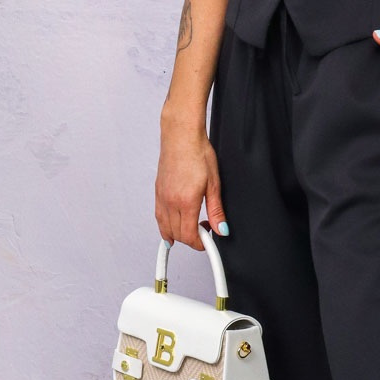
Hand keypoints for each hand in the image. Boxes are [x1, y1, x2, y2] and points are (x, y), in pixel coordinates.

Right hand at [154, 110, 227, 250]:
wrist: (181, 136)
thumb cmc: (198, 153)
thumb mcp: (214, 184)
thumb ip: (216, 210)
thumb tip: (221, 228)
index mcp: (185, 201)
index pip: (188, 235)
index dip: (199, 243)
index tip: (208, 241)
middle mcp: (170, 201)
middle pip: (176, 234)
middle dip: (190, 239)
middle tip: (205, 232)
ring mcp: (161, 196)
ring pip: (164, 227)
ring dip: (177, 234)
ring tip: (191, 230)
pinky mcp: (157, 191)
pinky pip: (159, 216)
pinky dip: (165, 225)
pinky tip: (172, 226)